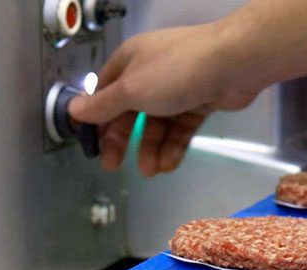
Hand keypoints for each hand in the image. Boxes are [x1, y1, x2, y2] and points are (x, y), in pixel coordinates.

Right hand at [68, 23, 260, 176]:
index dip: (97, 118)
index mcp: (129, 61)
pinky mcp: (200, 100)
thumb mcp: (131, 90)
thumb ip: (103, 105)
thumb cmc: (176, 71)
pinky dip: (174, 146)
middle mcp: (151, 72)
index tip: (92, 143)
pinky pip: (181, 127)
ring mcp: (178, 87)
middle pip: (130, 111)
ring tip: (150, 171)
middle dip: (123, 140)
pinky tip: (168, 164)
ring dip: (151, 148)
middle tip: (114, 165)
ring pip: (157, 124)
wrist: (232, 64)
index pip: (105, 92)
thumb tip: (74, 110)